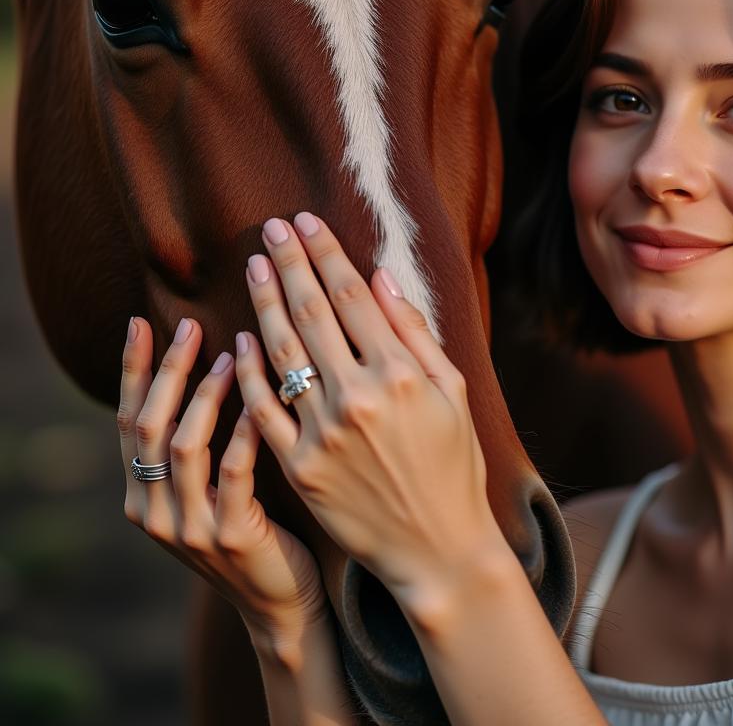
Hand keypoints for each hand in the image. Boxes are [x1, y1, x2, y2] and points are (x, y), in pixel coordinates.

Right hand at [117, 316, 327, 645]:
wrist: (281, 601)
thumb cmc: (253, 529)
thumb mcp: (209, 489)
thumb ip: (197, 443)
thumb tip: (207, 364)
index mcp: (142, 495)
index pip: (128, 421)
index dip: (134, 371)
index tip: (143, 323)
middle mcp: (154, 512)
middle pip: (148, 426)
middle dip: (166, 371)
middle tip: (188, 326)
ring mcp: (189, 527)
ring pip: (184, 445)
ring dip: (206, 394)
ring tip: (231, 355)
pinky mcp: (230, 535)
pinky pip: (234, 470)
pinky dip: (244, 429)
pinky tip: (260, 398)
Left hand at [235, 213, 513, 619]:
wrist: (437, 547)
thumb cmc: (454, 464)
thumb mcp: (451, 391)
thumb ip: (414, 332)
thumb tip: (379, 277)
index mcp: (400, 373)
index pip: (352, 296)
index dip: (326, 253)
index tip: (306, 222)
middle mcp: (358, 397)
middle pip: (312, 313)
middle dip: (290, 263)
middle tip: (270, 228)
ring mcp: (324, 434)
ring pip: (282, 352)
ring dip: (265, 301)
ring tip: (254, 265)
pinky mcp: (299, 468)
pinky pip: (264, 408)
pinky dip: (250, 370)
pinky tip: (242, 336)